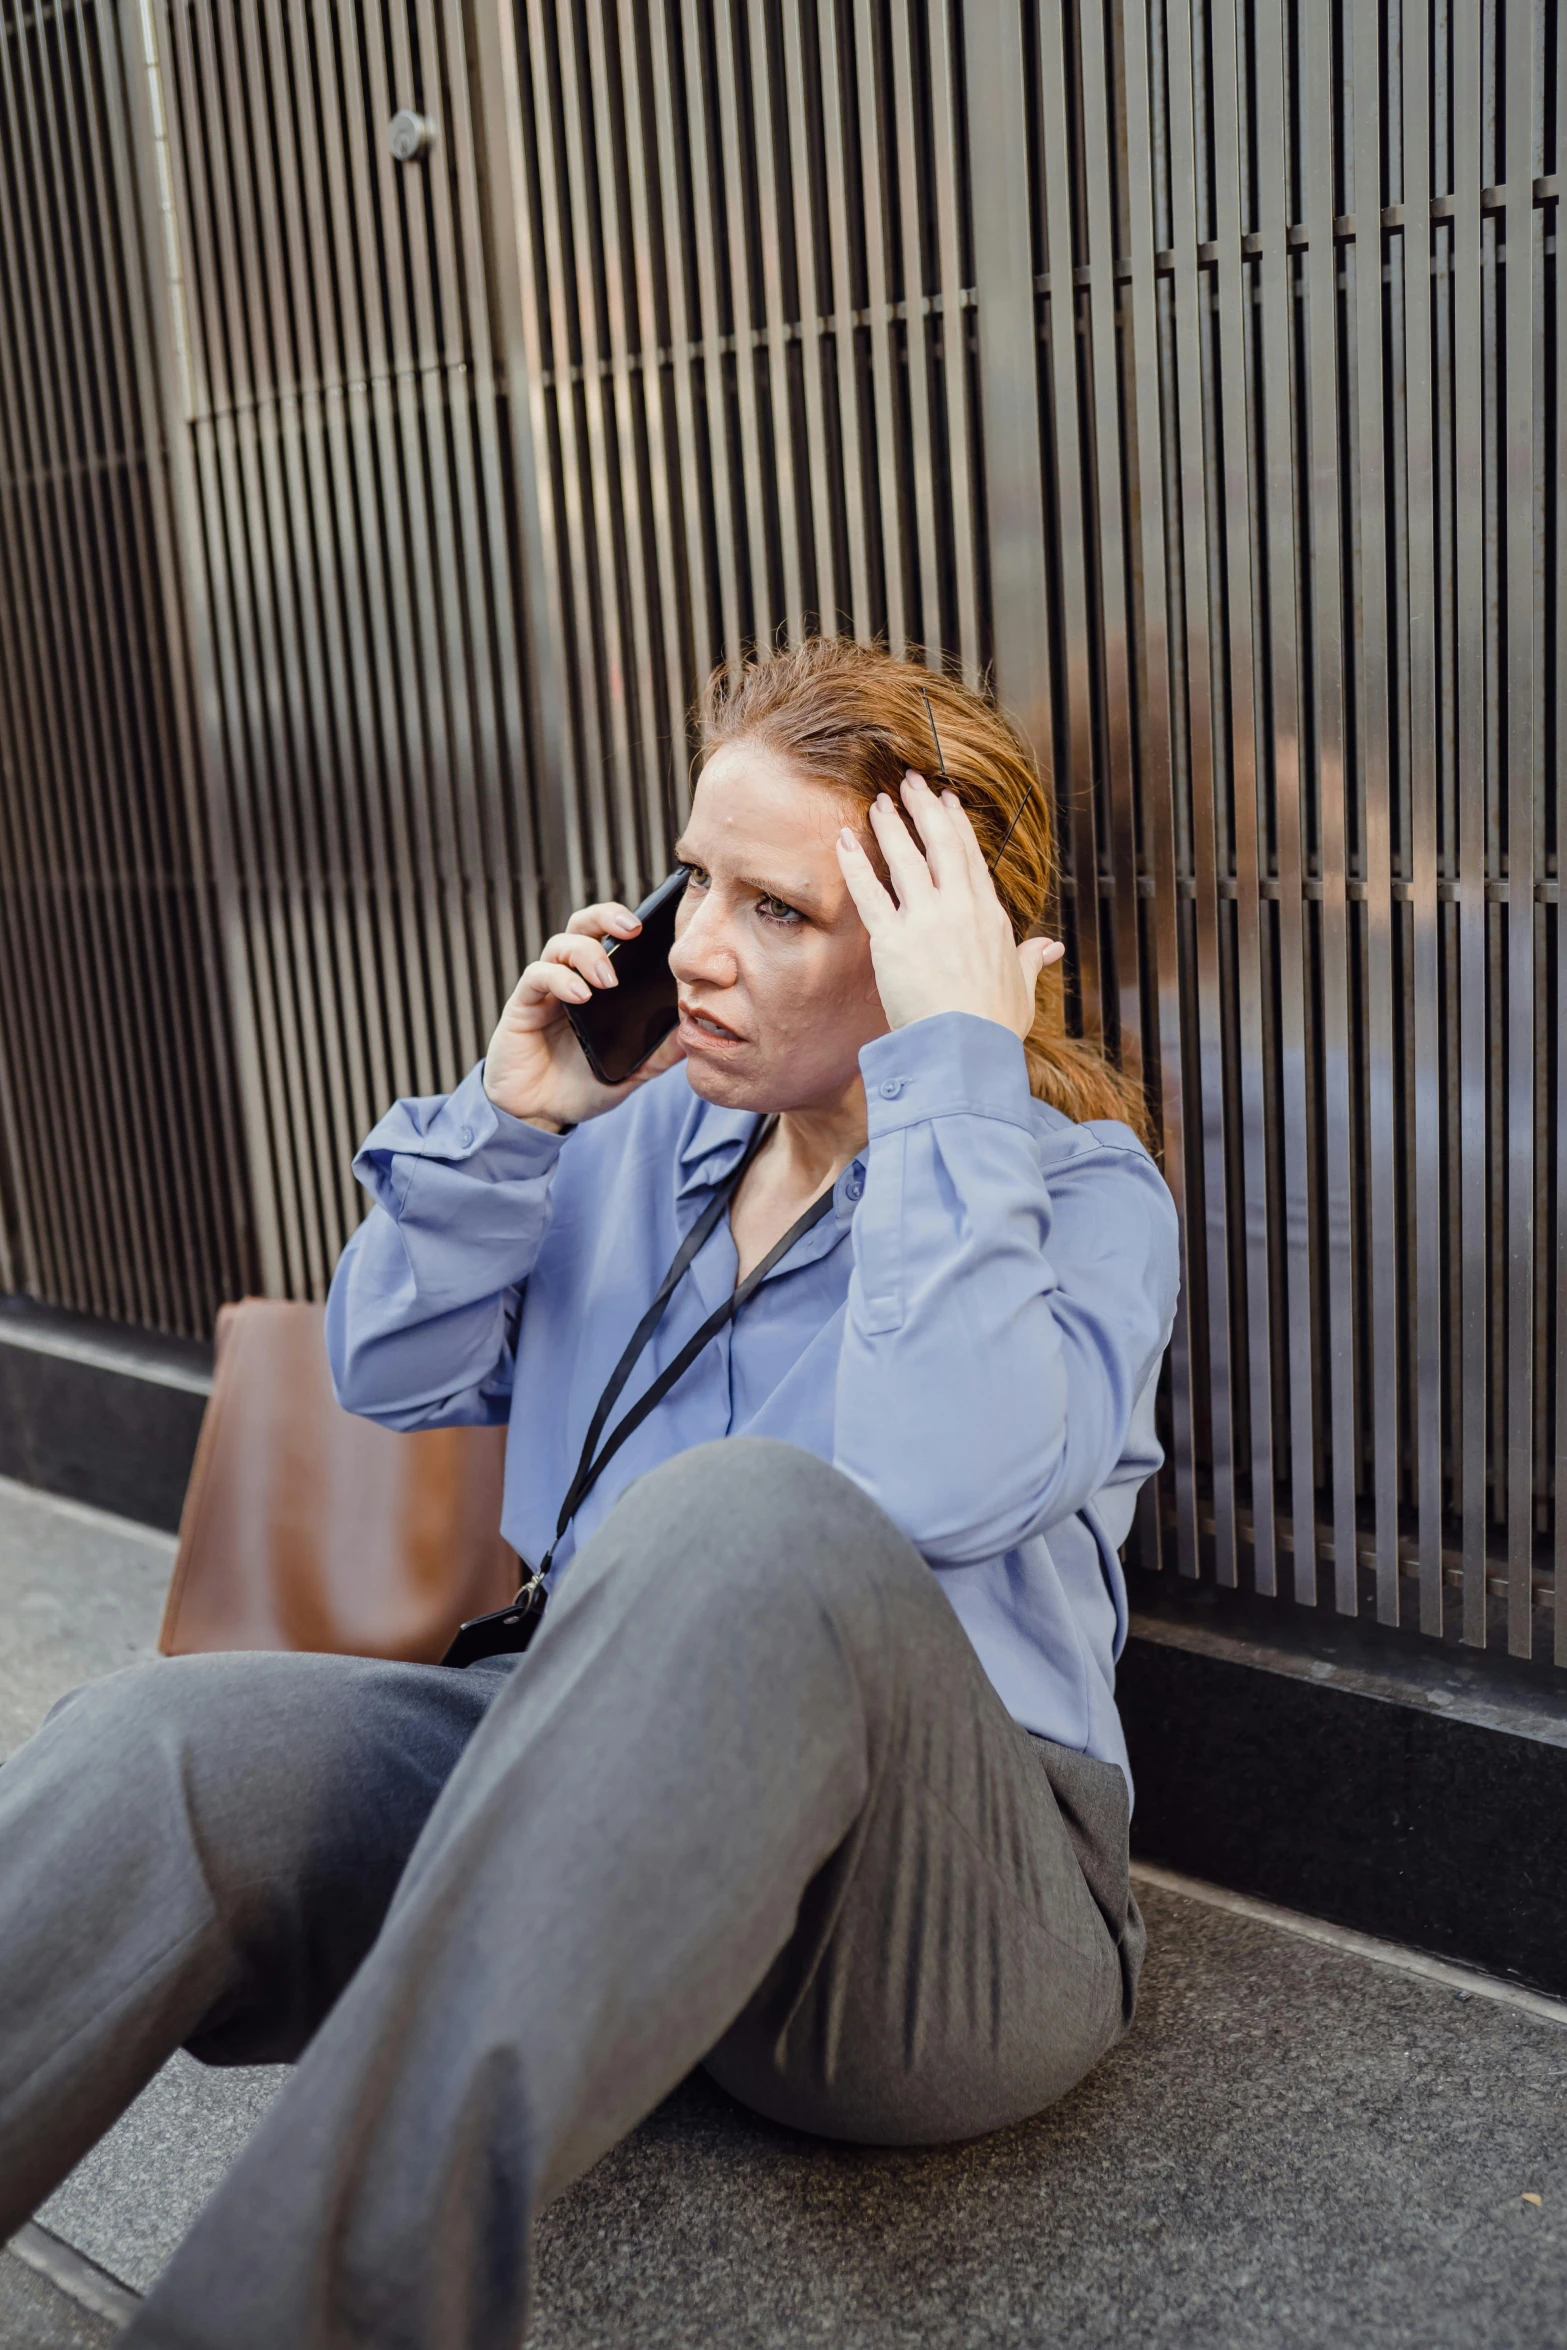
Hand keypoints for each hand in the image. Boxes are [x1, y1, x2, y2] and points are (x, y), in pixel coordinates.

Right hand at [483, 902, 684, 1128]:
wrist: (541, 1114)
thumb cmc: (582, 1086)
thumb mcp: (632, 1072)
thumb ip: (660, 1054)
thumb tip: (693, 1034)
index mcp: (598, 986)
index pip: (612, 938)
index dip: (630, 923)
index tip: (660, 925)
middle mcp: (571, 978)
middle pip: (583, 925)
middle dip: (607, 916)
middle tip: (633, 929)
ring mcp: (546, 990)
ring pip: (560, 944)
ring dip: (587, 953)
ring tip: (607, 979)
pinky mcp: (523, 1005)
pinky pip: (537, 976)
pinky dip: (559, 979)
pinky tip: (580, 995)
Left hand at [835, 772, 1064, 1037]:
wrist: (966, 1050)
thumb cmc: (993, 1027)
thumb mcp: (1022, 988)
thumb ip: (1032, 960)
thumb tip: (1051, 948)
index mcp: (991, 917)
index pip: (971, 858)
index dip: (956, 826)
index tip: (946, 801)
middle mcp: (959, 910)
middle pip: (940, 845)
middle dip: (923, 809)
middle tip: (910, 781)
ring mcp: (925, 921)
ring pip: (905, 859)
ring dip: (890, 826)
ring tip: (878, 802)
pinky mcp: (893, 941)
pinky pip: (869, 893)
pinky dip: (855, 864)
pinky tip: (843, 840)